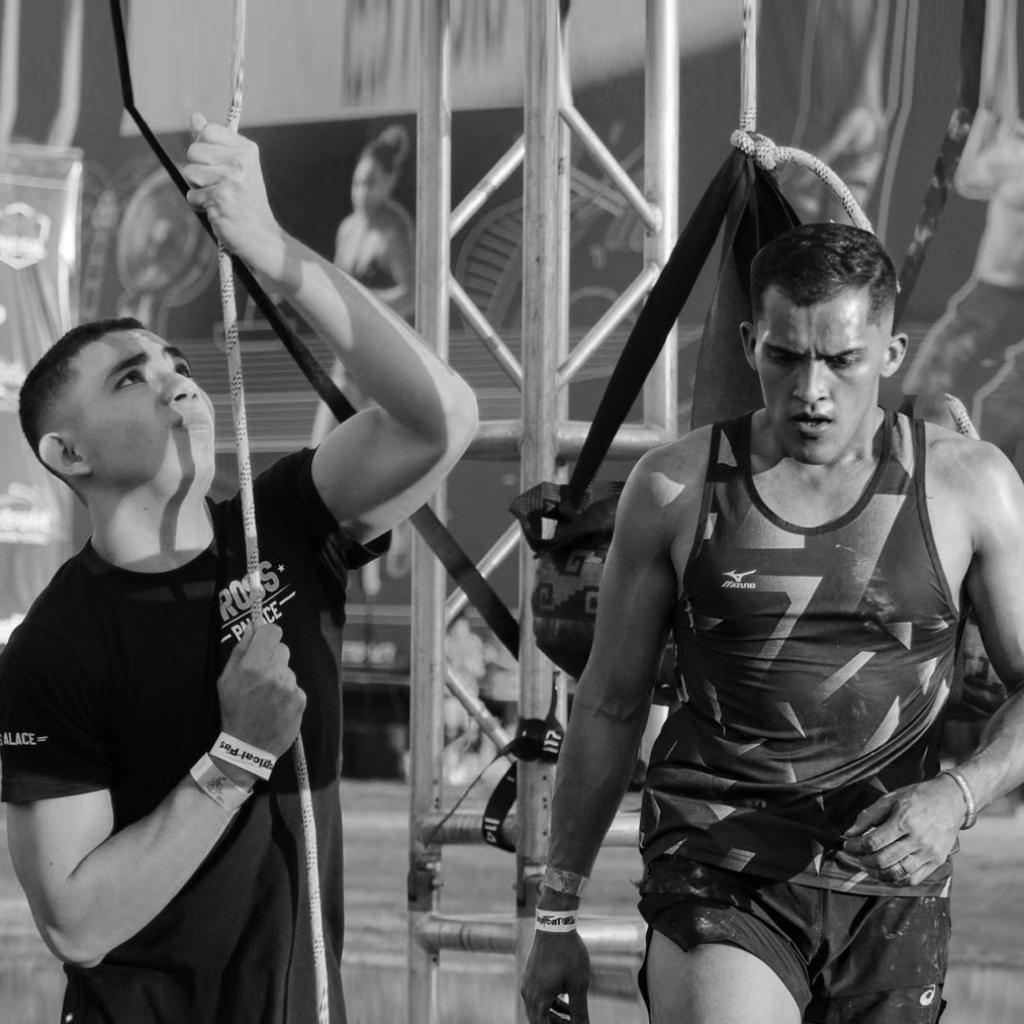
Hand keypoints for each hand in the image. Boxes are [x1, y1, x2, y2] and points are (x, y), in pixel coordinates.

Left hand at [183, 112, 281, 268]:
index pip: (207, 131)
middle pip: (194, 151)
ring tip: (218, 198)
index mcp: (246, 150)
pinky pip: (192, 195)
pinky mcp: (220, 199)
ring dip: (198, 189)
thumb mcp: (235, 167)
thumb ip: (213, 142)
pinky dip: (200, 206)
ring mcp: (230, 180)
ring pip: (190, 172)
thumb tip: (195, 116)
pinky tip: (217, 210)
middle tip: (219, 186)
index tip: (217, 164)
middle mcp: (241, 162)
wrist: (261, 236)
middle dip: (199, 170)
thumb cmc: (245, 201)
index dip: (204, 148)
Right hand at [215, 623, 305, 765]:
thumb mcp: (225, 680)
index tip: (263, 643)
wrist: (247, 747)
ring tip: (266, 696)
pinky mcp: (300, 699)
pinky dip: (287, 693)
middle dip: (272, 657)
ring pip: (288, 669)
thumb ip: (240, 651)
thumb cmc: (233, 711)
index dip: (267, 635)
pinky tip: (275, 705)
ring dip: (279, 677)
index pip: (272, 631)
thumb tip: (252, 628)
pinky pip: (295, 686)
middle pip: (282, 649)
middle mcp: (274, 673)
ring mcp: (290, 687)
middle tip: (260, 675)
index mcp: (253, 665)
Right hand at [521, 930, 590, 1023]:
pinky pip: (538, 994)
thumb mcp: (578, 985)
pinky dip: (551, 1001)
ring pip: (538, 1007)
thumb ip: (579, 1011)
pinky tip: (565, 997)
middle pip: (538, 1019)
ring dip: (554, 1014)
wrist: (556, 926)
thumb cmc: (568, 955)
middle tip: (572, 1023)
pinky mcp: (531, 973)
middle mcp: (529, 992)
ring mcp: (528, 982)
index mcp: (539, 999)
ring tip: (571, 1014)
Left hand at [841, 775, 965, 885]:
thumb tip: (849, 833)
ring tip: (867, 866)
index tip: (847, 845)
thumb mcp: (890, 798)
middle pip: (883, 860)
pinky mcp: (937, 861)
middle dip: (863, 860)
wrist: (951, 801)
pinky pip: (913, 879)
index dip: (856, 846)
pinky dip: (896, 880)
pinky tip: (885, 874)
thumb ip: (868, 816)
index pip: (873, 842)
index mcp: (904, 821)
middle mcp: (918, 839)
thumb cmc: (917, 797)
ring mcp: (929, 853)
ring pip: (898, 873)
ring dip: (877, 873)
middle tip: (854, 856)